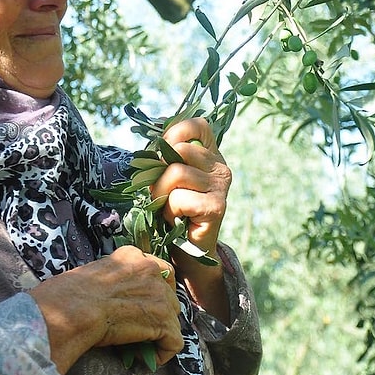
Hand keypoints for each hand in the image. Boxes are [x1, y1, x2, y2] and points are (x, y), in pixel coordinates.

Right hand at [29, 245, 183, 373]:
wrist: (72, 310)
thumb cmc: (68, 295)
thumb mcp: (92, 274)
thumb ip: (112, 279)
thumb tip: (112, 296)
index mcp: (131, 256)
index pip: (155, 269)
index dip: (151, 290)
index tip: (140, 305)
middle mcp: (150, 269)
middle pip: (167, 294)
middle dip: (158, 312)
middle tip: (141, 329)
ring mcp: (160, 293)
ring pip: (172, 318)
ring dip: (159, 333)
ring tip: (139, 347)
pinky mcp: (163, 319)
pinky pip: (174, 341)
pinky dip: (163, 353)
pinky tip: (146, 359)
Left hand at [150, 117, 231, 321]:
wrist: (188, 248)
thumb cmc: (174, 208)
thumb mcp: (168, 177)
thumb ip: (165, 159)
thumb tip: (152, 149)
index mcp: (211, 154)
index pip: (197, 125)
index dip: (174, 133)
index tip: (162, 155)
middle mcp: (221, 167)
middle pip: (179, 150)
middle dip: (159, 171)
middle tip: (160, 191)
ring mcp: (221, 187)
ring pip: (176, 173)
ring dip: (161, 193)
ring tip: (167, 206)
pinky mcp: (216, 207)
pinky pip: (179, 198)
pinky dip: (169, 210)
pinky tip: (176, 219)